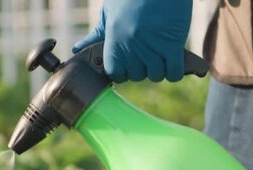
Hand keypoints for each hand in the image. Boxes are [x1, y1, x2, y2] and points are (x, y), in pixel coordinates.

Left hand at [72, 0, 192, 82]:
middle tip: (147, 53)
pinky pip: (173, 73)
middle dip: (142, 68)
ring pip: (156, 75)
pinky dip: (174, 71)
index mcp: (114, 39)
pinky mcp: (173, 46)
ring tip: (160, 53)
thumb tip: (77, 48)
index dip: (122, 72)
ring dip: (159, 68)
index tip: (127, 64)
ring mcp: (153, 47)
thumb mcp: (110, 11)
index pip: (115, 73)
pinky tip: (173, 59)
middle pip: (137, 76)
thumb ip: (97, 33)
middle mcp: (132, 46)